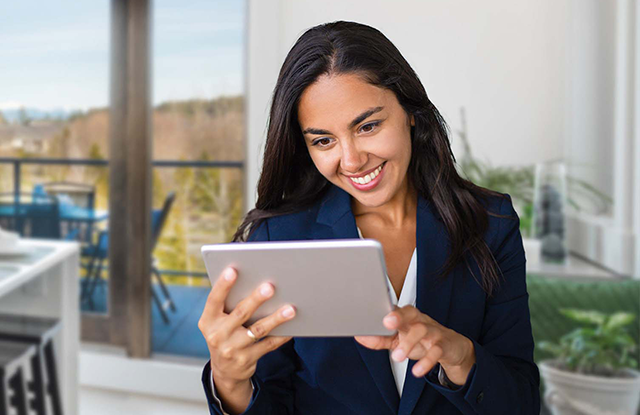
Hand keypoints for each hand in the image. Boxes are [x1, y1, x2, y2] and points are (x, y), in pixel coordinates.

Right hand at [198, 267, 295, 389]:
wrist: (224, 371)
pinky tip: (292, 327)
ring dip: (276, 318)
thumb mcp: (217, 322)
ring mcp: (232, 349)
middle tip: (270, 287)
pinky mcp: (247, 359)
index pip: (214, 299)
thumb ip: (228, 305)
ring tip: (290, 309)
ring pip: (258, 330)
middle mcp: (218, 335)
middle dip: (256, 299)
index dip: (223, 285)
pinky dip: (281, 336)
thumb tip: (254, 282)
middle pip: (240, 313)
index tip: (233, 270)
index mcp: (208, 321)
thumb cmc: (224, 335)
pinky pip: (268, 345)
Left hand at [354, 305, 475, 384]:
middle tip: (387, 323)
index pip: (396, 308)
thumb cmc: (422, 340)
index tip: (373, 313)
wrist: (452, 348)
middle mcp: (420, 320)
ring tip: (397, 357)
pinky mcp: (444, 346)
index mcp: (408, 316)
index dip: (386, 310)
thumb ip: (380, 339)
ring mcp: (433, 332)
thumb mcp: (399, 339)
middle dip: (399, 316)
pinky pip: (436, 351)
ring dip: (409, 343)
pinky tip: (417, 371)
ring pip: (422, 330)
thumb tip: (359, 337)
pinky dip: (426, 361)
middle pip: (410, 312)